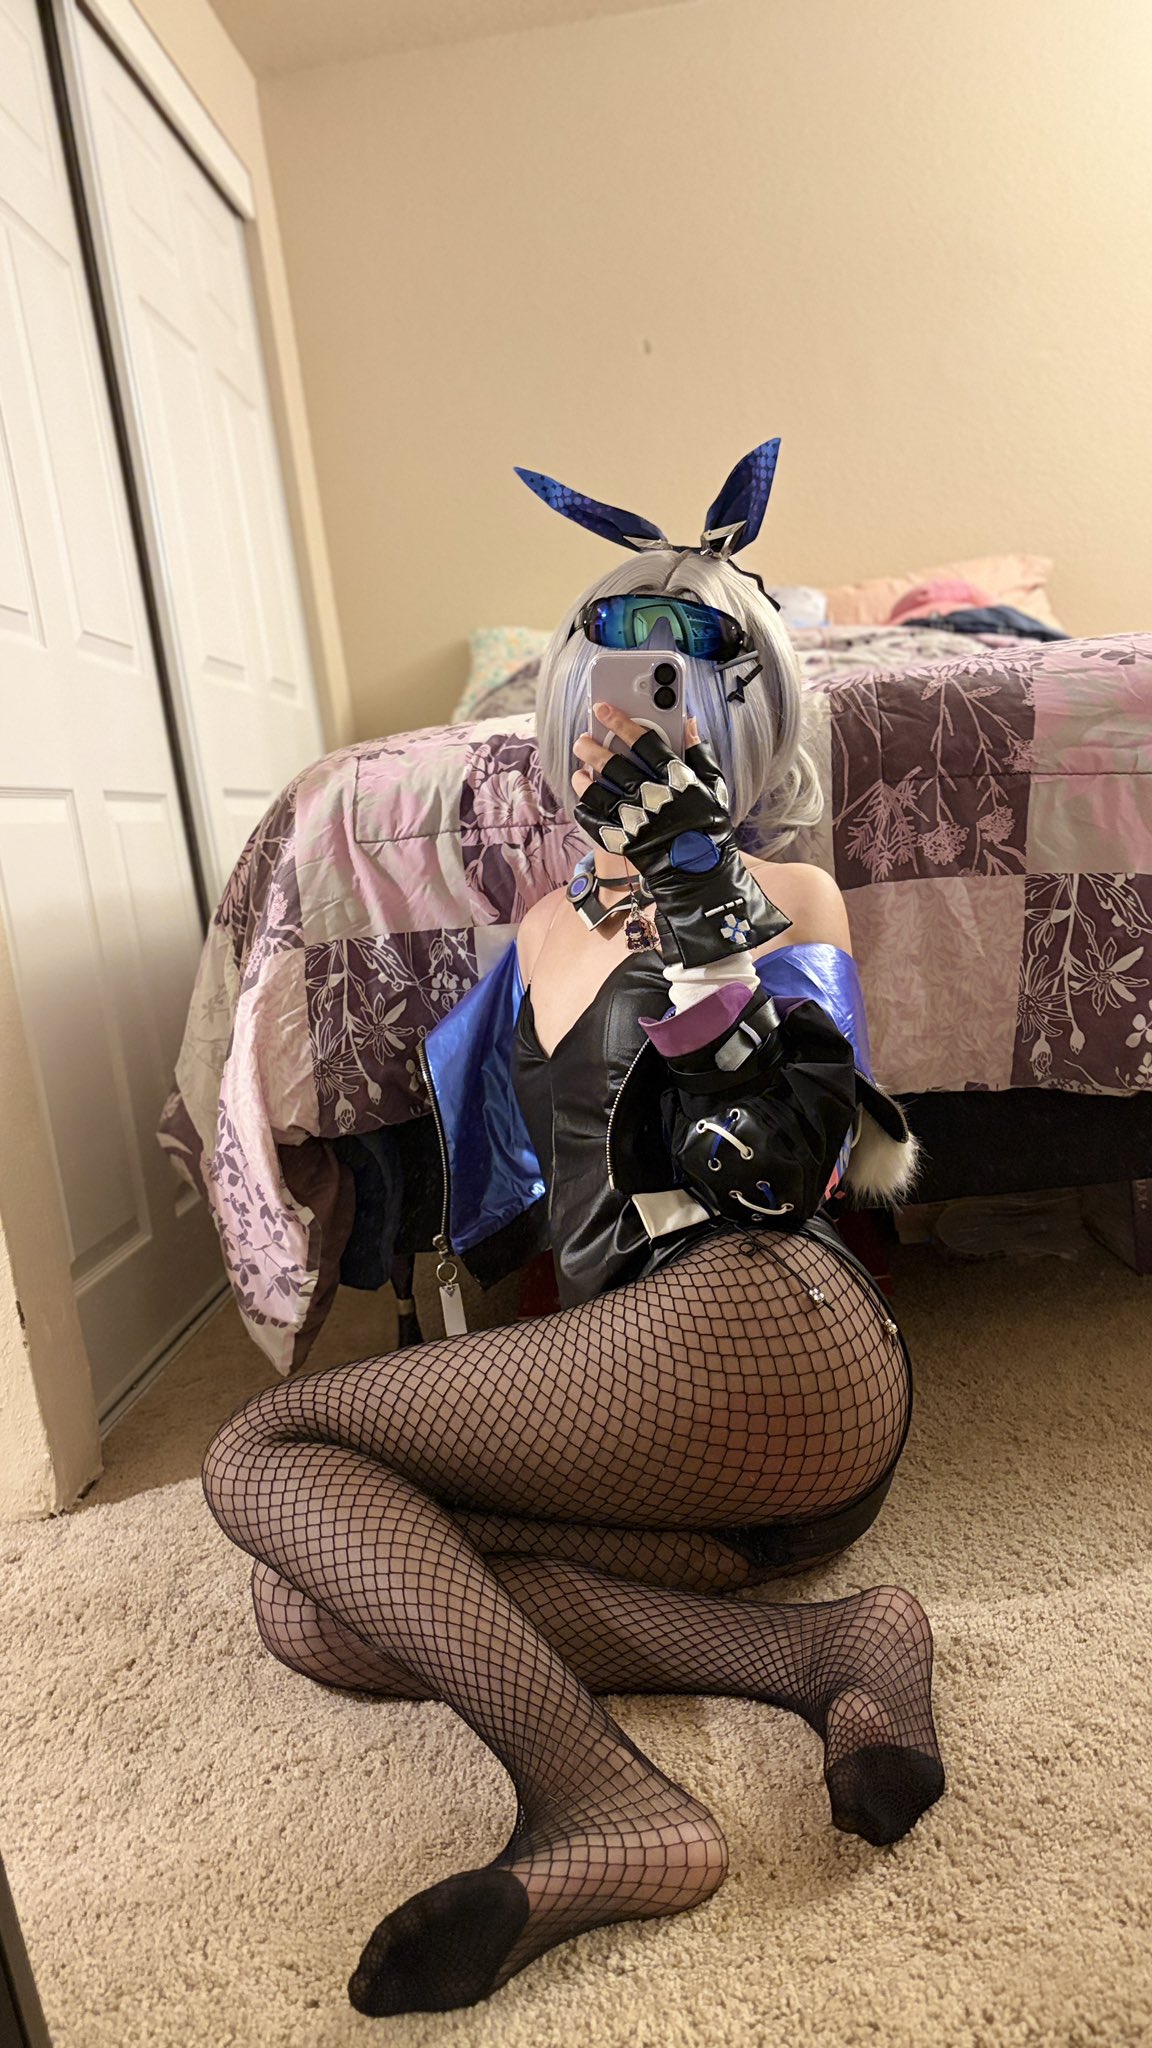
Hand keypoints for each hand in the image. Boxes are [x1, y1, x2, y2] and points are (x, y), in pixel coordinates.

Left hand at [572, 701, 791, 967]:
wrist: (700, 874)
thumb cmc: (708, 826)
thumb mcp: (714, 787)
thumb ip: (700, 752)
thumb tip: (688, 722)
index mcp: (677, 780)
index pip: (645, 742)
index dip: (621, 722)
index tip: (603, 709)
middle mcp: (654, 798)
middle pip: (615, 766)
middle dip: (593, 749)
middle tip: (582, 740)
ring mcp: (637, 822)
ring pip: (599, 793)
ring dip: (584, 779)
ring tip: (579, 772)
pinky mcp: (624, 843)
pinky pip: (594, 822)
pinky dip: (584, 809)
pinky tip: (583, 800)